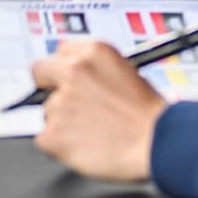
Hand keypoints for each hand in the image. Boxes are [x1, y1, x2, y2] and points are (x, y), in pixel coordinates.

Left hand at [31, 40, 164, 182]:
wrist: (158, 145)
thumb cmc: (149, 115)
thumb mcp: (127, 73)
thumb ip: (96, 70)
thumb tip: (78, 76)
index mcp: (93, 52)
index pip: (60, 51)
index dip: (66, 68)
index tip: (71, 80)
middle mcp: (73, 71)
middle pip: (40, 72)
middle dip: (50, 86)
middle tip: (69, 104)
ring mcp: (60, 102)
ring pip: (47, 110)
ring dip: (63, 120)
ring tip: (92, 131)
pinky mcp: (53, 133)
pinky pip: (44, 137)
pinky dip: (59, 144)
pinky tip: (83, 145)